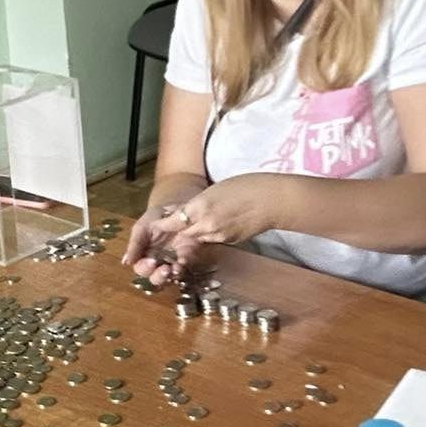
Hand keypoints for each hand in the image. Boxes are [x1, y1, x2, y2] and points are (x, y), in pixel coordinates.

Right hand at [121, 185, 201, 281]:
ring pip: (168, 278)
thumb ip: (135, 242)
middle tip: (165, 269)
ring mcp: (173, 261)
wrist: (182, 208)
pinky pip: (185, 269)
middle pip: (153, 278)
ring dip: (171, 276)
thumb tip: (126, 262)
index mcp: (144, 253)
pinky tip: (183, 262)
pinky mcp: (187, 260)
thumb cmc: (158, 216)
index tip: (151, 262)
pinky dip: (183, 268)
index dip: (144, 268)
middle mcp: (157, 261)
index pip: (140, 267)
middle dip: (158, 276)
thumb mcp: (144, 225)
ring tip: (175, 268)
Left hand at [126, 177, 275, 283]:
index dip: (161, 225)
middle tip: (162, 237)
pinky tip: (206, 232)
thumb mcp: (216, 189)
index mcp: (201, 206)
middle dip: (171, 236)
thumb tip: (185, 211)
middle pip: (181, 234)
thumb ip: (198, 202)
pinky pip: (210, 240)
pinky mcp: (229, 241)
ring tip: (182, 234)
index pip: (173, 221)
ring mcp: (218, 235)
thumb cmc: (248, 186)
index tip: (151, 227)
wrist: (274, 200)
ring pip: (195, 239)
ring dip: (187, 238)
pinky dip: (205, 237)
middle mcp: (207, 224)